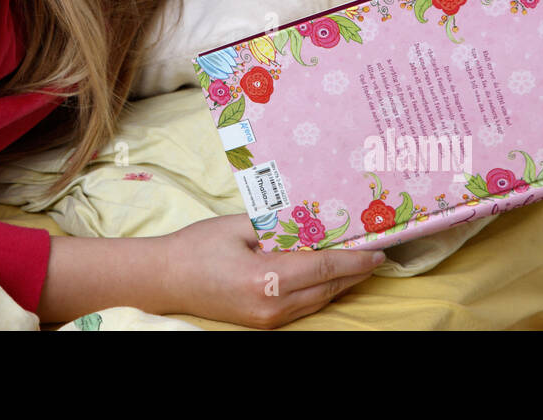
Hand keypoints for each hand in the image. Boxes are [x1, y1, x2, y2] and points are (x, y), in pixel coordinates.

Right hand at [158, 213, 383, 328]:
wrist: (164, 279)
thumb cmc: (197, 247)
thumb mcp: (238, 225)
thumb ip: (277, 224)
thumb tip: (311, 220)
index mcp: (266, 278)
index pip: (323, 266)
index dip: (354, 259)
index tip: (378, 251)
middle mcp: (271, 305)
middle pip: (327, 288)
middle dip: (355, 272)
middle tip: (376, 254)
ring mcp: (267, 320)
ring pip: (319, 302)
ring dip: (340, 283)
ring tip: (359, 264)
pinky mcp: (262, 323)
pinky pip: (303, 308)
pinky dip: (321, 292)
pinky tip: (329, 277)